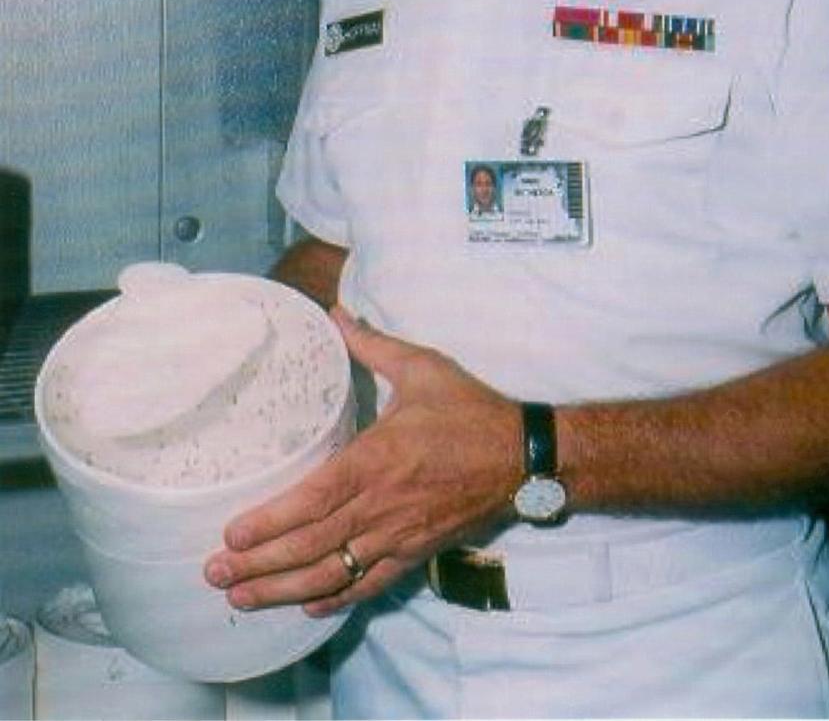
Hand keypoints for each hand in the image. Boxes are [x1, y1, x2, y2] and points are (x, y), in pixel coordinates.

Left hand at [204, 308, 521, 615]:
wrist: (521, 456)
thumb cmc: (469, 410)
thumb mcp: (422, 367)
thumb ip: (373, 345)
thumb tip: (337, 313)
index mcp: (378, 459)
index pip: (315, 499)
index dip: (271, 523)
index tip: (232, 535)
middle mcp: (382, 505)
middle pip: (312, 545)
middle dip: (259, 566)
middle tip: (215, 576)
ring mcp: (398, 536)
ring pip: (333, 574)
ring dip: (284, 591)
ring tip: (242, 597)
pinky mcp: (415, 553)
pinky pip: (369, 584)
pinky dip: (335, 599)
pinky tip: (306, 607)